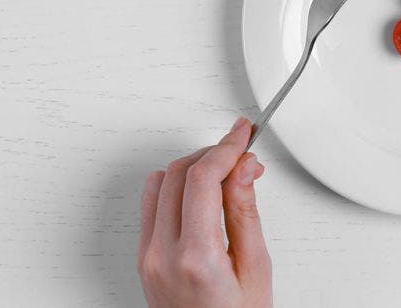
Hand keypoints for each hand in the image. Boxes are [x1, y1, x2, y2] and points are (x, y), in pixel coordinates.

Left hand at [137, 118, 271, 307]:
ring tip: (225, 172)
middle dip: (213, 154)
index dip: (226, 146)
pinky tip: (199, 191)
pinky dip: (174, 187)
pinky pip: (150, 204)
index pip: (203, 177)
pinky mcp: (143, 258)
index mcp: (196, 256)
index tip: (243, 133)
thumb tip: (243, 168)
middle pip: (179, 172)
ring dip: (192, 167)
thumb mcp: (257, 268)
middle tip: (243, 153)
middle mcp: (162, 254)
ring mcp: (147, 256)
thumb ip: (245, 212)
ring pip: (159, 183)